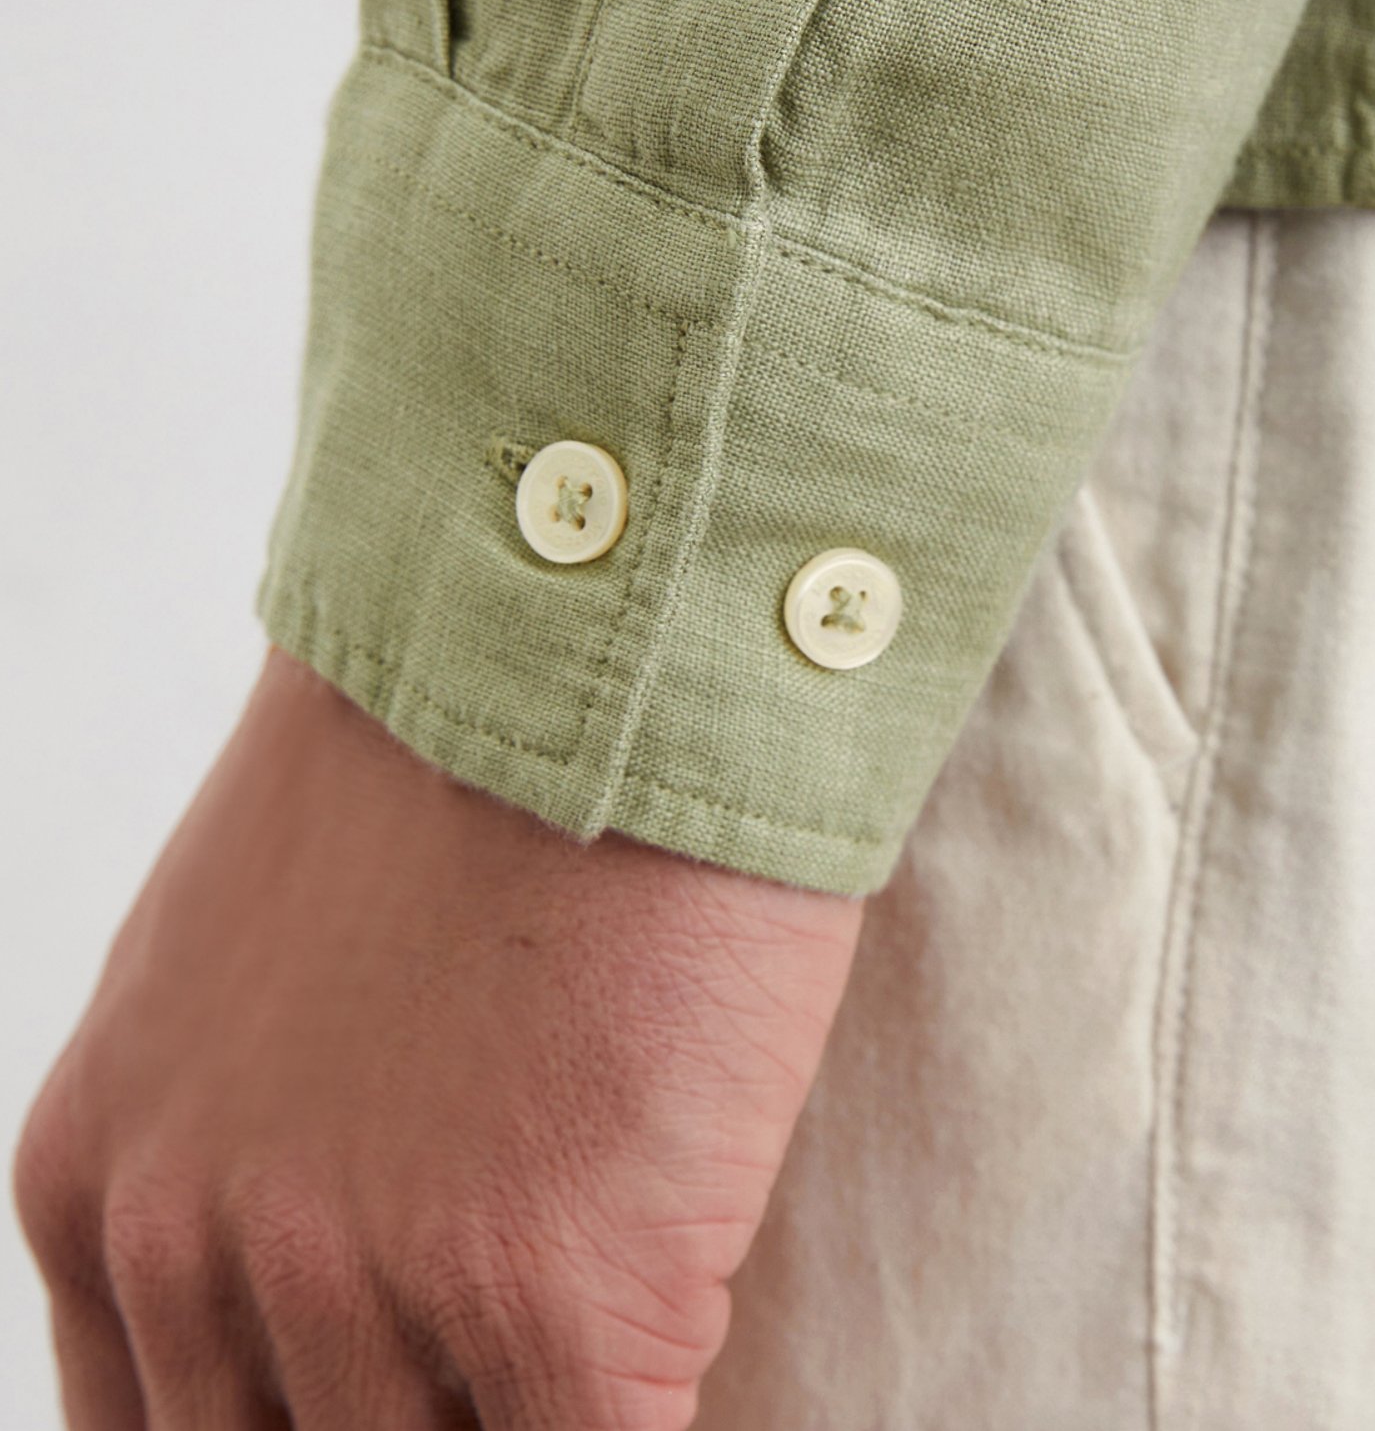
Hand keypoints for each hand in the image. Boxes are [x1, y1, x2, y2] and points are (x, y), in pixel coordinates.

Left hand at [12, 644, 862, 1425]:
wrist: (613, 627)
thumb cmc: (463, 759)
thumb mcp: (242, 958)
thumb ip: (237, 1152)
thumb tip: (309, 1324)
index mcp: (96, 1175)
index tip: (406, 1401)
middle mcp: (194, 1246)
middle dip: (415, 1418)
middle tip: (479, 1349)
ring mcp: (367, 1282)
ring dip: (530, 1400)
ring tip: (599, 1284)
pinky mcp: (556, 1299)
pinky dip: (644, 1417)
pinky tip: (672, 1332)